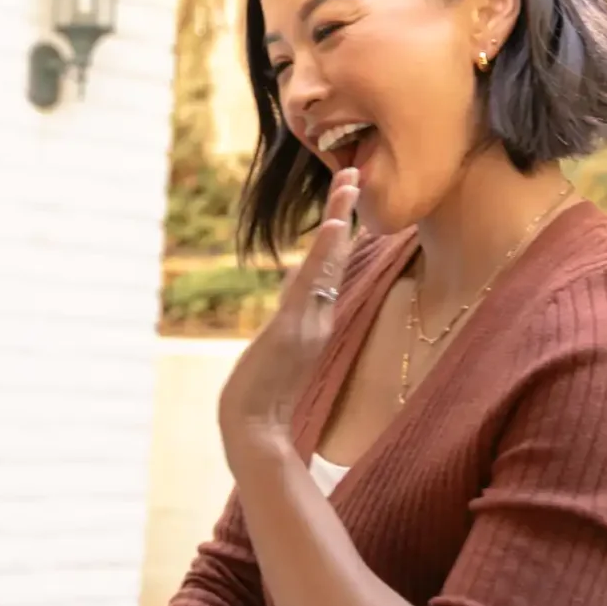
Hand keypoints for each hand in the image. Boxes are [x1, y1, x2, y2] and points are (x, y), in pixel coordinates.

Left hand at [218, 169, 360, 456]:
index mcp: (311, 321)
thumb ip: (291, 339)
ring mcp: (306, 320)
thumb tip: (293, 323)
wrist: (254, 430)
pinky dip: (325, 256)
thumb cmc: (264, 402)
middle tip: (353, 175)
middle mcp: (313, 315)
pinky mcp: (293, 328)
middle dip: (341, 215)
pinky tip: (333, 229)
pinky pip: (313, 284)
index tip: (345, 202)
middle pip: (332, 257)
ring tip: (346, 186)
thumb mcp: (277, 362)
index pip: (327, 268)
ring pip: (326, 264)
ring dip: (336, 223)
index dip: (337, 236)